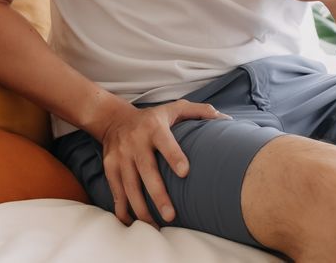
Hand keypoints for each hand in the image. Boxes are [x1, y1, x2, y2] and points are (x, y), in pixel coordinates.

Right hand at [95, 99, 229, 227]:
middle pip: (146, 169)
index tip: (185, 172)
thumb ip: (198, 112)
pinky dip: (122, 209)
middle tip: (170, 216)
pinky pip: (116, 190)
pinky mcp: (109, 166)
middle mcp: (135, 141)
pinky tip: (131, 223)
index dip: (174, 156)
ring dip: (140, 208)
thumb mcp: (173, 109)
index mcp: (154, 128)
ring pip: (129, 185)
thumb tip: (225, 119)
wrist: (113, 119)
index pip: (165, 142)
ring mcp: (121, 156)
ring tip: (154, 227)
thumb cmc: (152, 118)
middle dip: (157, 194)